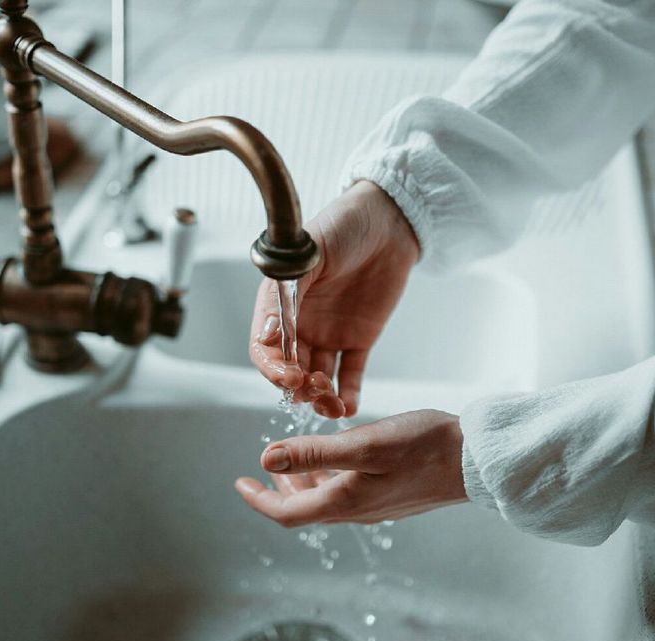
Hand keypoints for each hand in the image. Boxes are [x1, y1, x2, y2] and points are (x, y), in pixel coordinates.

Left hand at [235, 409, 466, 526]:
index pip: (288, 512)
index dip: (259, 500)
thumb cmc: (424, 447)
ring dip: (304, 484)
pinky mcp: (391, 496)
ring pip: (326, 501)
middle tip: (263, 472)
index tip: (240, 483)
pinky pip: (348, 494)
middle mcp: (357, 511)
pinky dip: (329, 478)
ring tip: (292, 463)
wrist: (475, 461)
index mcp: (345, 501)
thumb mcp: (364, 444)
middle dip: (278, 492)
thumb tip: (266, 460)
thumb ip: (314, 452)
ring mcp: (376, 506)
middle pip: (305, 509)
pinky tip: (336, 458)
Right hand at [250, 180, 418, 418]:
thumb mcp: (310, 253)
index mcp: (280, 304)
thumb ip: (288, 291)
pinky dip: (348, 393)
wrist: (389, 220)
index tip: (289, 376)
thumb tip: (268, 333)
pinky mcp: (358, 339)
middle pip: (290, 370)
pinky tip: (348, 406)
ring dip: (321, 396)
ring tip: (332, 405)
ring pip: (318, 377)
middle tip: (313, 389)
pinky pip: (350, 373)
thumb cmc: (343, 226)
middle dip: (298, 387)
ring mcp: (329, 334)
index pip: (265, 347)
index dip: (272, 368)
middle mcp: (301, 324)